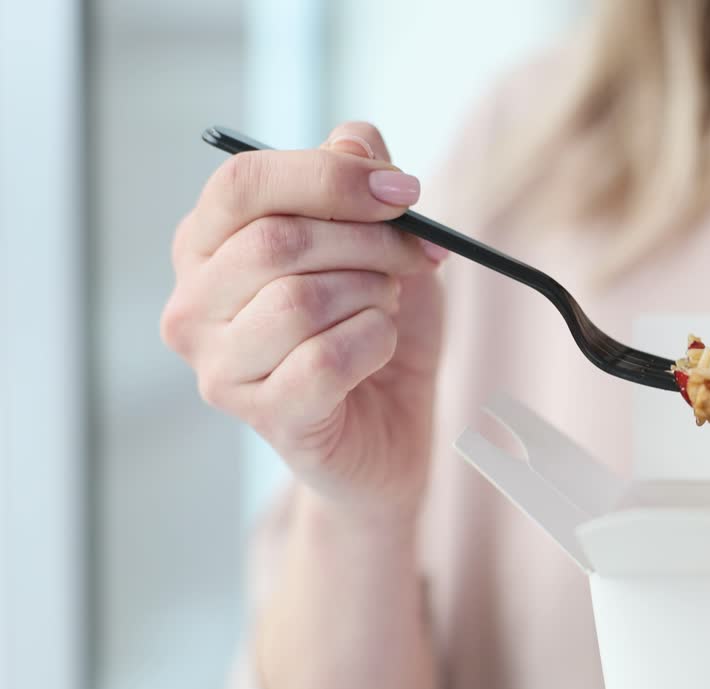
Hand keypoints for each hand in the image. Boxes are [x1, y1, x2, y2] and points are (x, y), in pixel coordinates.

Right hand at [162, 122, 449, 516]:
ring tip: (382, 308)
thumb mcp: (377, 235)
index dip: (329, 176)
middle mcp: (193, 303)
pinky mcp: (262, 416)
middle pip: (279, 241)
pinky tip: (379, 348)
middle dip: (370, 241)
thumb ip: (358, 176)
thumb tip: (355, 141)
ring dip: (372, 296)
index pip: (243, 182)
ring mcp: (218, 366)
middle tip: (414, 256)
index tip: (402, 191)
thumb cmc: (371, 322)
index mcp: (207, 243)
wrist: (390, 425)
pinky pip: (328, 359)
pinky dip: (376, 342)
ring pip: (303, 300)